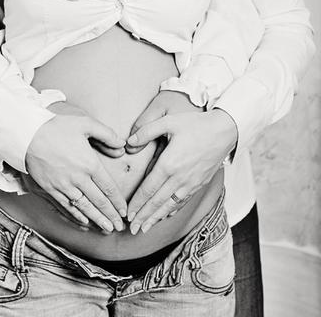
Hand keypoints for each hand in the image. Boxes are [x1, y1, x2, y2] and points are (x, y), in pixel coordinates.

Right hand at [25, 106, 126, 232]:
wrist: (28, 134)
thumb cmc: (56, 127)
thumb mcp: (85, 124)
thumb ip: (107, 134)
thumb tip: (122, 146)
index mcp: (89, 163)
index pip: (108, 187)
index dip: (117, 201)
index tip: (124, 210)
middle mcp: (78, 178)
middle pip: (98, 201)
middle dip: (110, 215)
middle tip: (119, 226)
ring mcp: (63, 186)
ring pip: (84, 207)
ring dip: (96, 220)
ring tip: (106, 229)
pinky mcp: (50, 189)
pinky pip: (66, 207)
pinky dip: (76, 217)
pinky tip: (84, 222)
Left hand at [126, 97, 236, 233]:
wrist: (225, 131)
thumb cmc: (195, 124)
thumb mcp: (168, 122)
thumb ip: (146, 131)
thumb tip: (129, 143)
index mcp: (169, 164)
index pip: (148, 189)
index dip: (137, 203)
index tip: (127, 214)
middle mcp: (179, 178)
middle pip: (157, 202)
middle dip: (143, 217)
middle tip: (131, 230)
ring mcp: (191, 183)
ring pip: (170, 206)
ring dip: (156, 218)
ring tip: (144, 229)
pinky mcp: (199, 184)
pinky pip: (182, 201)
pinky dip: (172, 211)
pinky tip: (165, 216)